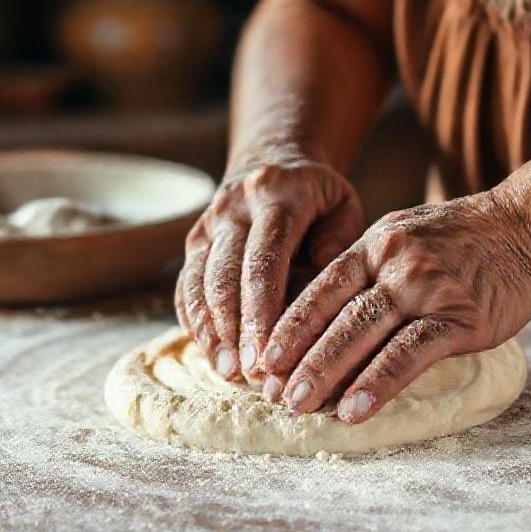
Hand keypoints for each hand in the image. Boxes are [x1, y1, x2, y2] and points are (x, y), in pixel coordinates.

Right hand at [175, 157, 363, 381]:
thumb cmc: (318, 197)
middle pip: (226, 273)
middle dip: (235, 327)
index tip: (270, 352)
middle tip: (248, 373)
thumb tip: (322, 280)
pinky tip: (211, 354)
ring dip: (210, 330)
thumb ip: (342, 238)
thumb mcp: (343, 203)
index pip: (265, 256)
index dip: (263, 308)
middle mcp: (233, 206)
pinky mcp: (193, 241)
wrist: (272, 159)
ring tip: (227, 371)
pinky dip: (195, 322)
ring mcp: (208, 223)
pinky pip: (186, 285)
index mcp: (276, 193)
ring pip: (199, 281)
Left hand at [259, 192, 530, 421]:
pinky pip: (410, 355)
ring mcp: (429, 291)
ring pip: (366, 336)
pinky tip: (355, 409)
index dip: (289, 326)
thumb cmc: (462, 237)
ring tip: (300, 407)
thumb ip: (366, 268)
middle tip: (272, 395)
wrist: (529, 226)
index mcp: (376, 244)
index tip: (262, 359)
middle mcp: (396, 265)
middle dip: (299, 359)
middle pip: (336, 317)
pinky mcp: (462, 321)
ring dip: (328, 374)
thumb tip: (322, 315)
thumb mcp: (404, 233)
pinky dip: (378, 384)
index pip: (320, 288)